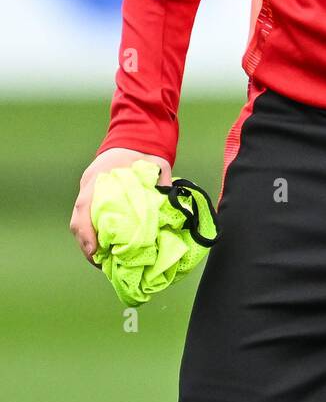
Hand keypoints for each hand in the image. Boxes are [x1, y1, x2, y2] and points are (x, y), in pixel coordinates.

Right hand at [70, 148, 172, 266]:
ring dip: (90, 244)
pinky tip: (106, 250)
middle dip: (87, 245)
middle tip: (102, 264)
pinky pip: (88, 220)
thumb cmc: (145, 152)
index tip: (95, 252)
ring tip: (104, 262)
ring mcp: (90, 192)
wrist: (136, 136)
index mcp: (100, 177)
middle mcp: (90, 186)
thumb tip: (169, 208)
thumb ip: (162, 183)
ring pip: (81, 223)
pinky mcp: (95, 198)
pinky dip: (94, 236)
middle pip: (79, 220)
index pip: (84, 206)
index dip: (87, 232)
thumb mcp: (156, 164)